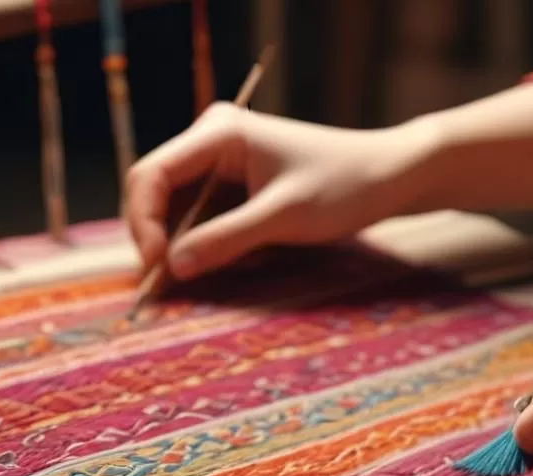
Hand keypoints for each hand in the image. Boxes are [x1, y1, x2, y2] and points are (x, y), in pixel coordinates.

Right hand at [124, 103, 411, 279]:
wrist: (388, 176)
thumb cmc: (343, 186)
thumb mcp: (283, 218)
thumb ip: (225, 240)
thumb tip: (172, 267)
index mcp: (219, 132)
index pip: (152, 174)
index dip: (144, 222)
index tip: (159, 266)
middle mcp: (210, 140)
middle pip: (154, 191)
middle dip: (156, 238)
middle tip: (165, 286)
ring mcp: (219, 161)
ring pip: (174, 209)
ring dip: (178, 245)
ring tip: (192, 280)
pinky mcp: (231, 184)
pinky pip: (198, 216)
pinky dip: (201, 244)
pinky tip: (219, 264)